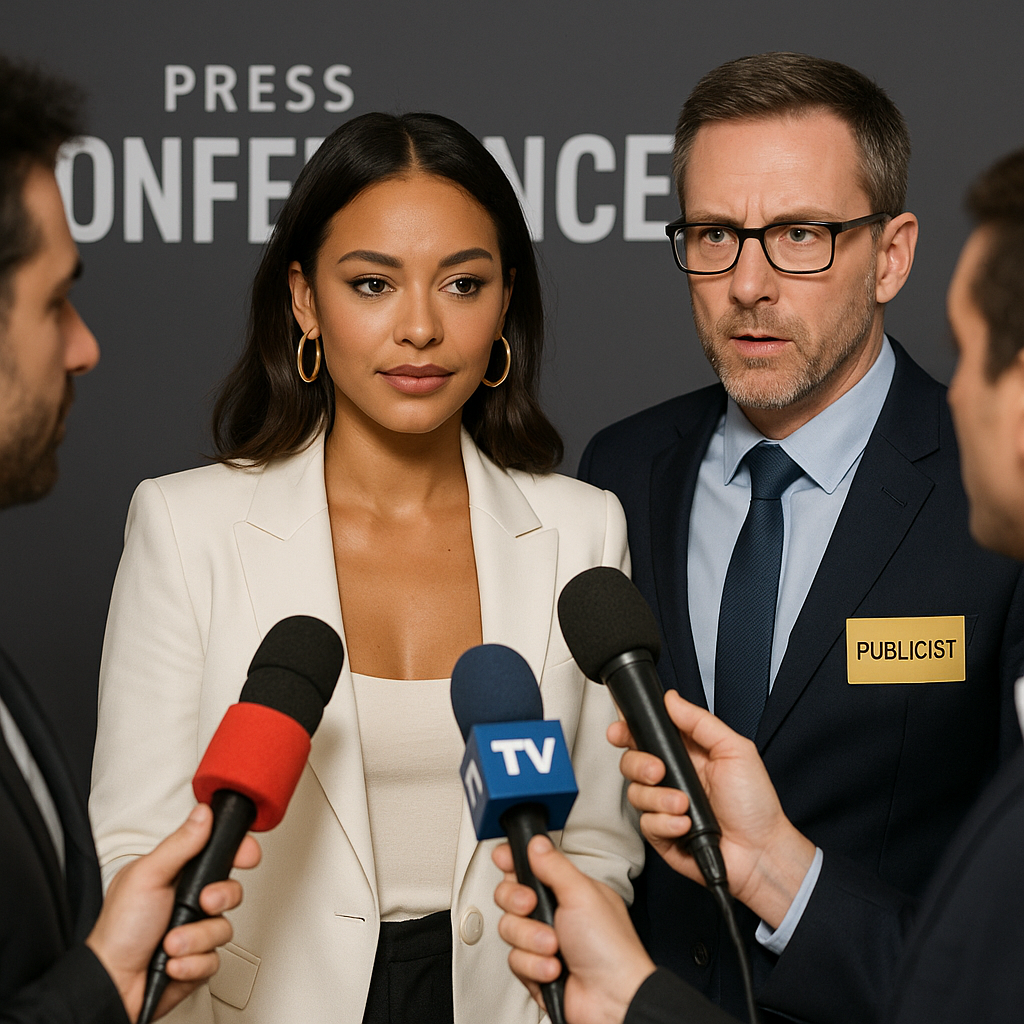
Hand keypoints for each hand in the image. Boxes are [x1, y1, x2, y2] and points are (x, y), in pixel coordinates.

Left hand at [86, 803, 260, 1021]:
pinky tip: (172, 961)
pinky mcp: (199, 958)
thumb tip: (202, 813)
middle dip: (220, 898)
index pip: (218, 853)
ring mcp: (196, 929)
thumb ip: (179, 844)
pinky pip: (215, 958)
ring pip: (223, 928)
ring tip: (170, 943)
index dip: (239, 852)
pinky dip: (192, 962)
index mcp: (178, 873)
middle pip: (231, 889)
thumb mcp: (146, 877)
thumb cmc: (118, 930)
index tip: (246, 855)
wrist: (112, 985)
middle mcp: (189, 900)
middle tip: (203, 902)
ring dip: (195, 938)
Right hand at [493, 836, 654, 1023]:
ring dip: (532, 939)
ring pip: (509, 928)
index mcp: (568, 890)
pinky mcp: (534, 968)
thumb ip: (555, 866)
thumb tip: (536, 842)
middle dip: (518, 902)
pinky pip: (514, 959)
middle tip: (532, 905)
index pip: (532, 867)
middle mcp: (554, 913)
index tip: (504, 859)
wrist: (613, 1000)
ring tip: (555, 946)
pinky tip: (555, 968)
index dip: (513, 862)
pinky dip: (534, 965)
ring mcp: (543, 941)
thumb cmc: (611, 948)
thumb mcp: (583, 894)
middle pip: (509, 895)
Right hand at [608, 690, 813, 928]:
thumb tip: (671, 699)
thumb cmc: (755, 804)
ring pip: (635, 793)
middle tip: (658, 771)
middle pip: (631, 761)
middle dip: (639, 764)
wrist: (760, 851)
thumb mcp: (735, 750)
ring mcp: (664, 805)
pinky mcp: (662, 832)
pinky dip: (665, 823)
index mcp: (686, 754)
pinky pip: (646, 823)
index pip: (647, 736)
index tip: (621, 730)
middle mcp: (672, 777)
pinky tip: (686, 824)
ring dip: (659, 798)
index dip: (628, 730)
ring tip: (685, 804)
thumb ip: (700, 722)